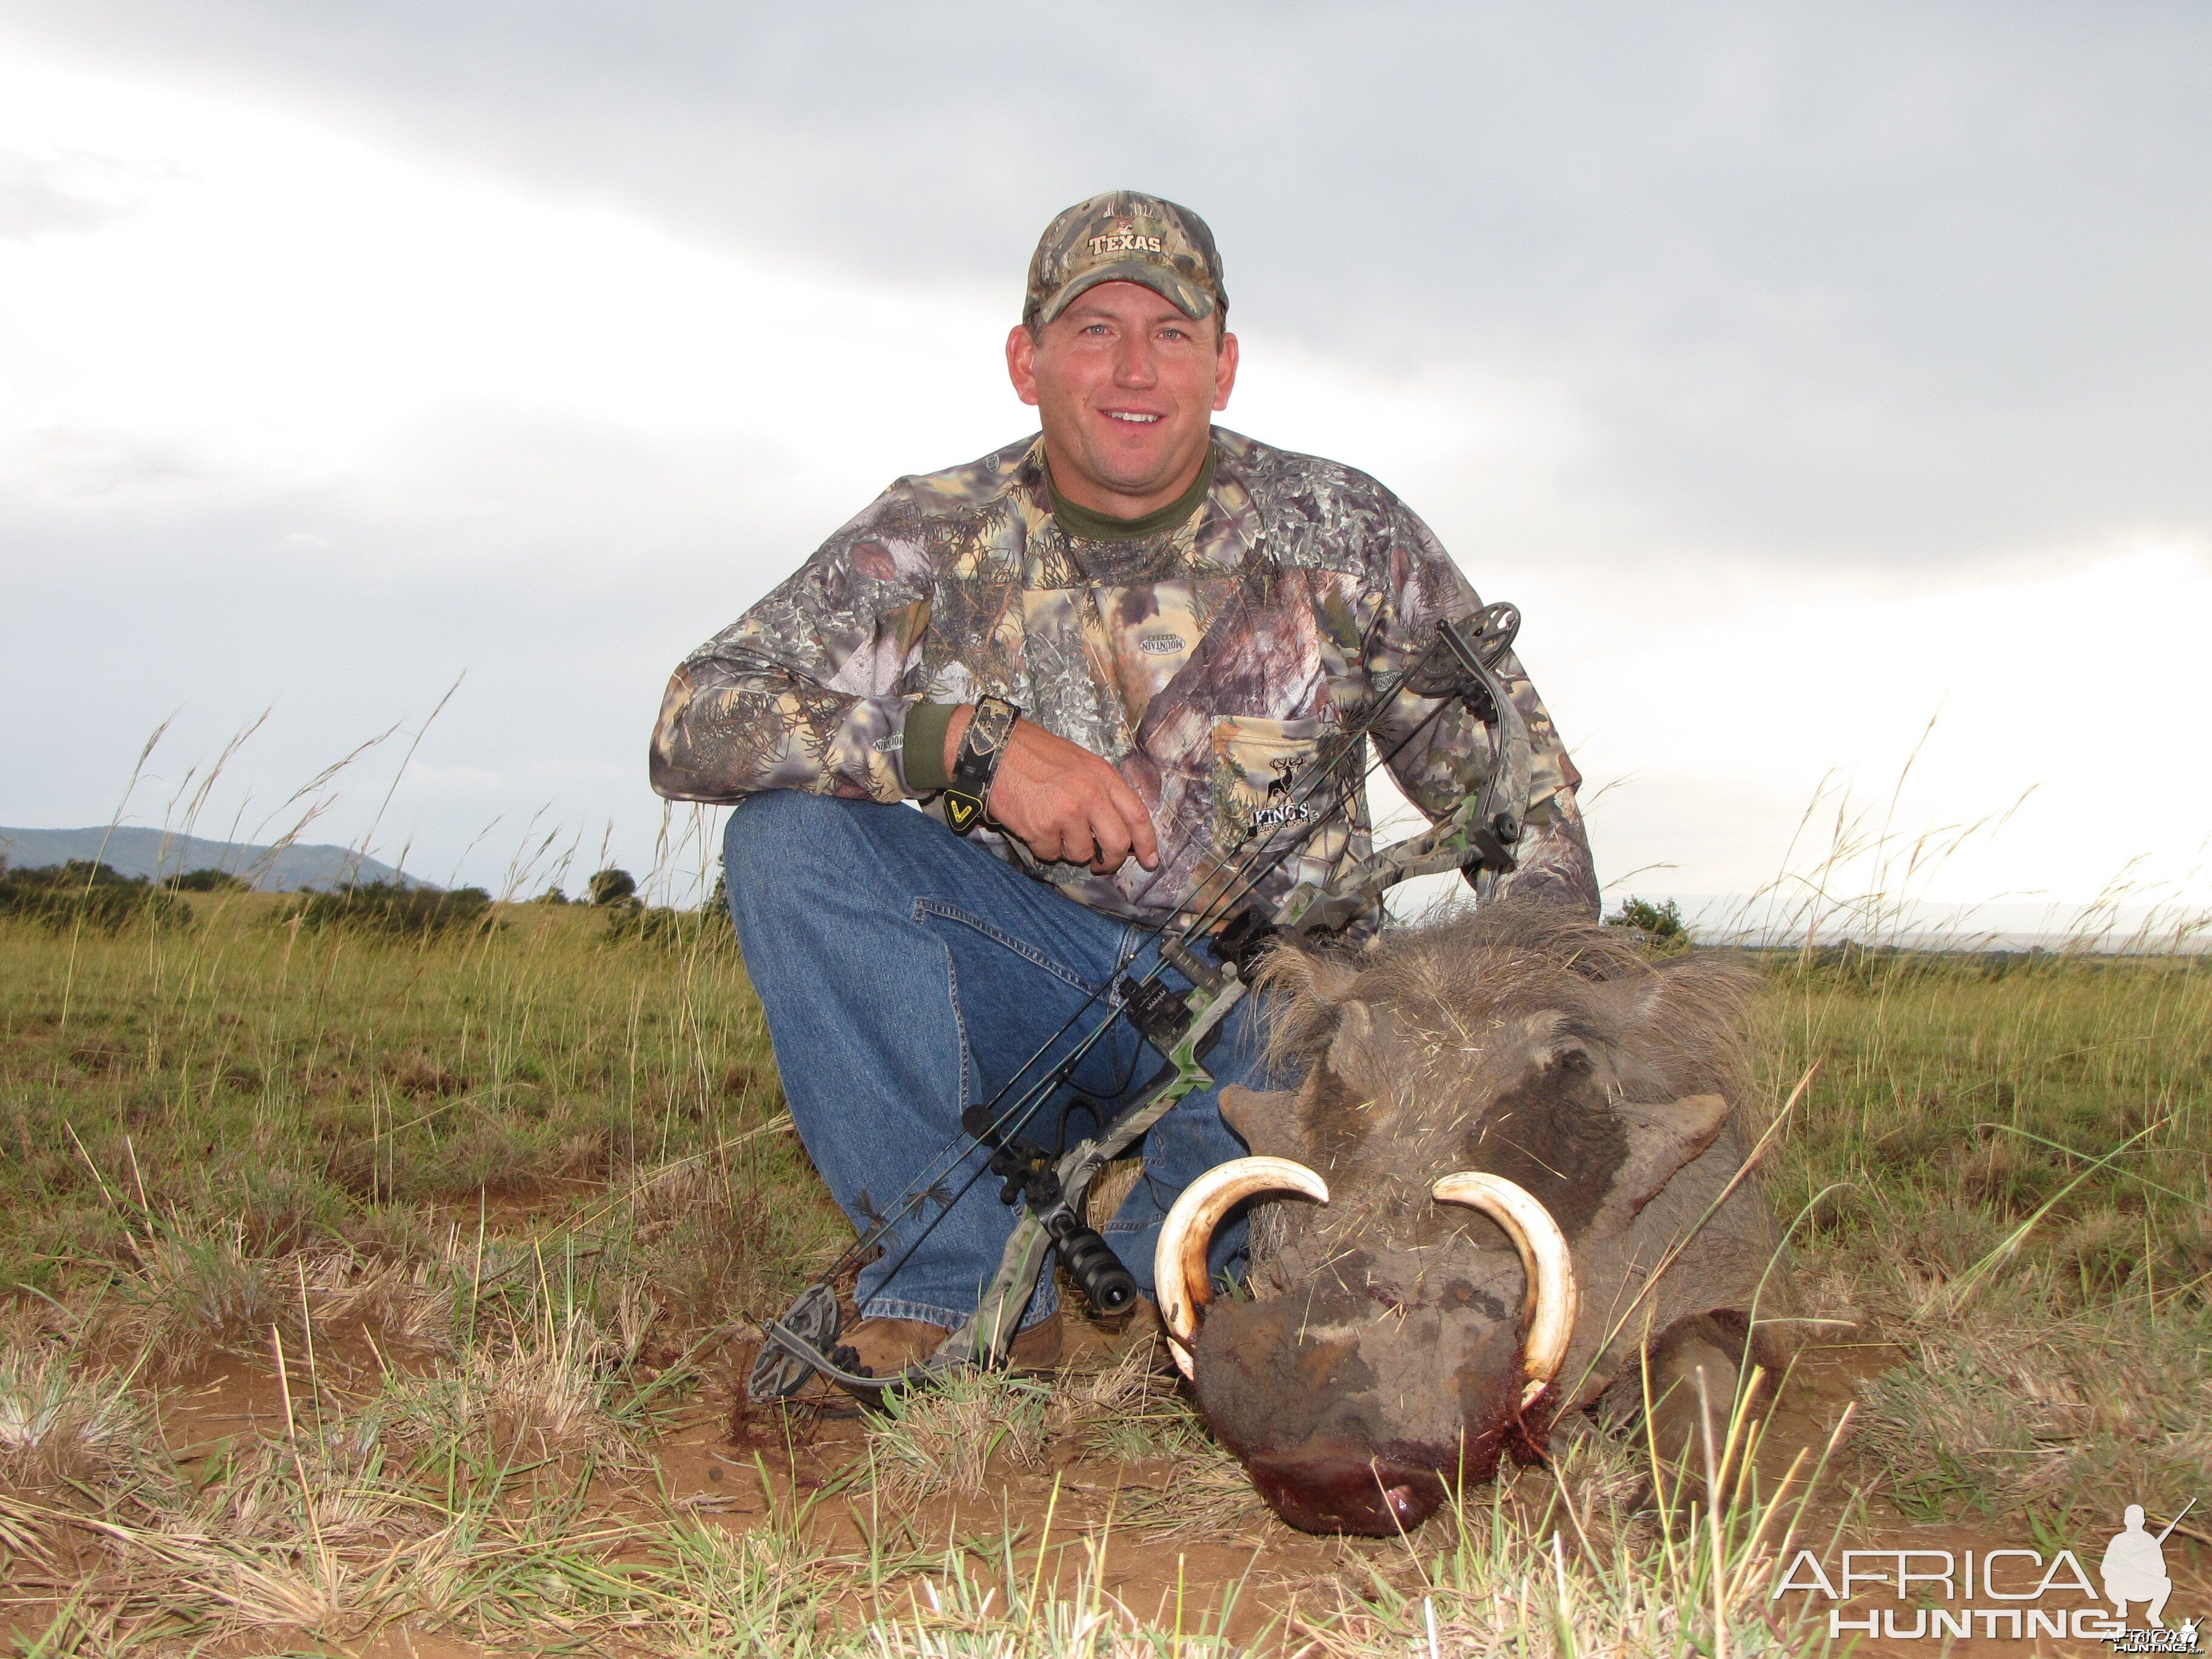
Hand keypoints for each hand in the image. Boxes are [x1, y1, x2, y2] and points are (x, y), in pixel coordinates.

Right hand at [945, 706, 1158, 873]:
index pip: (1137, 815)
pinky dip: (1044, 848)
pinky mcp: (1041, 827)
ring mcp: (1066, 812)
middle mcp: (1089, 795)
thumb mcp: (1079, 761)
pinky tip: (1034, 828)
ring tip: (1054, 830)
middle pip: (1117, 843)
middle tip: (1100, 864)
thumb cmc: (1036, 754)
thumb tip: (1116, 827)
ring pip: (1081, 854)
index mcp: (1103, 776)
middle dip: (1110, 861)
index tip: (1150, 861)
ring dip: (1069, 850)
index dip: (1147, 843)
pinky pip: (1051, 854)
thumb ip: (1101, 790)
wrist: (994, 749)